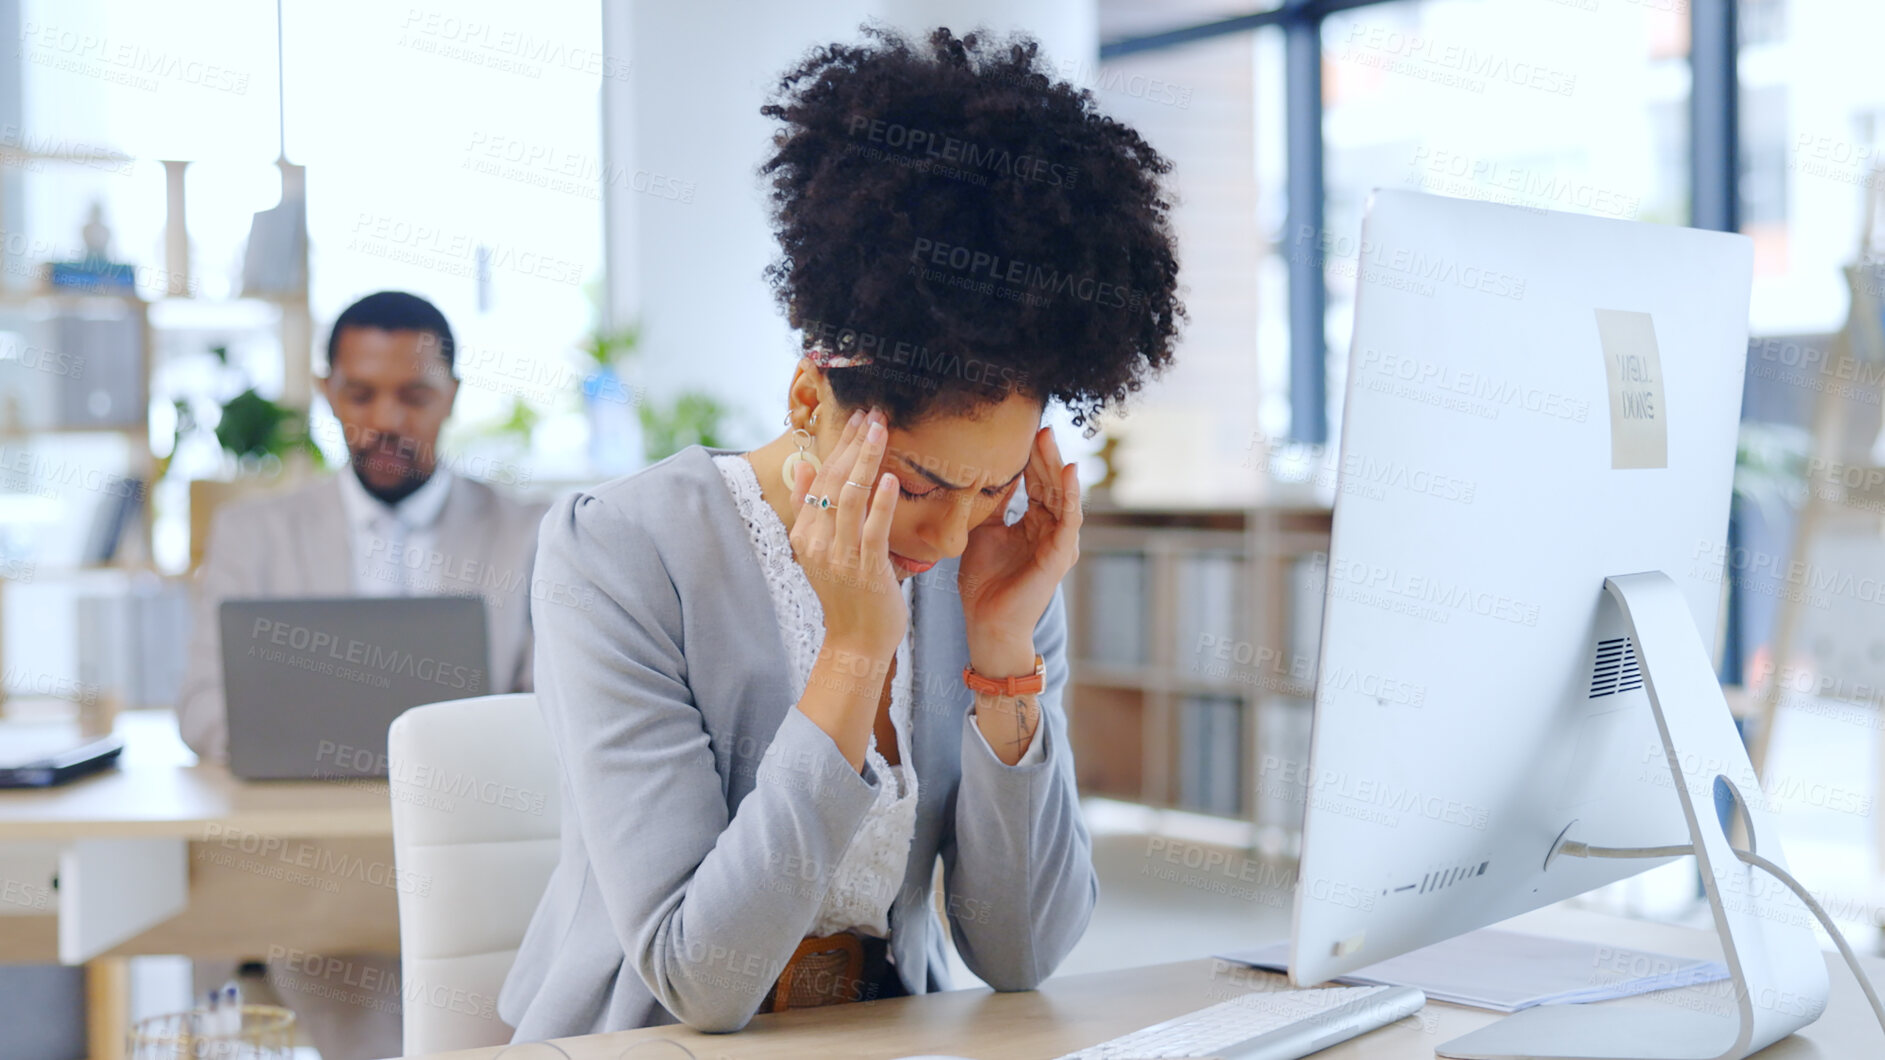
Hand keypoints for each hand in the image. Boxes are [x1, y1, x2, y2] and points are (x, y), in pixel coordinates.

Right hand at [789, 406, 907, 661]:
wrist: (855, 643)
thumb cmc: (847, 594)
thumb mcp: (821, 549)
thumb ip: (813, 507)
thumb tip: (808, 465)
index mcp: (805, 533)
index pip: (820, 478)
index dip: (838, 445)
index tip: (856, 418)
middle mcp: (816, 541)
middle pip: (833, 481)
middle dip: (853, 444)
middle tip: (872, 413)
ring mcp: (839, 556)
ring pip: (850, 498)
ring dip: (865, 461)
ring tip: (880, 431)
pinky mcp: (864, 570)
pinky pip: (871, 530)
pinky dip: (879, 503)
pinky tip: (888, 479)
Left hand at [959, 424, 1081, 655]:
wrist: (986, 621)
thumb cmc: (983, 582)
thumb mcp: (982, 531)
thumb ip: (990, 504)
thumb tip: (982, 471)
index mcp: (1033, 525)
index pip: (1036, 484)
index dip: (1032, 459)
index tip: (1025, 432)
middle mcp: (1050, 531)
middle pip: (1052, 485)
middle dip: (1046, 456)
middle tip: (1041, 427)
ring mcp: (1058, 543)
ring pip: (1062, 497)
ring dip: (1057, 467)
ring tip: (1049, 441)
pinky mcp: (1060, 555)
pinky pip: (1069, 519)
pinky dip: (1070, 495)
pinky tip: (1067, 471)